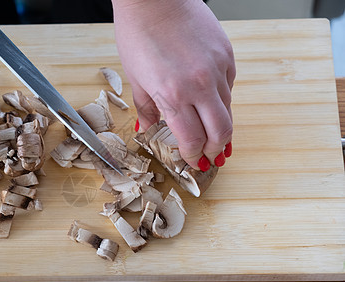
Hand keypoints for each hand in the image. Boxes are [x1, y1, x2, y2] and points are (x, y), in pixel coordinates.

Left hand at [112, 0, 234, 169]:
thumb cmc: (138, 35)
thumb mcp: (137, 78)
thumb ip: (147, 109)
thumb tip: (147, 130)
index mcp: (173, 95)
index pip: (193, 139)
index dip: (194, 155)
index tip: (193, 161)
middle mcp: (200, 85)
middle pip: (221, 132)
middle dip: (215, 150)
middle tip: (211, 157)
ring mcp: (217, 69)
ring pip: (228, 110)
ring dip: (222, 128)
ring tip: (217, 139)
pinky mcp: (227, 55)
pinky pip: (229, 87)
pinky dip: (221, 101)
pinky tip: (212, 105)